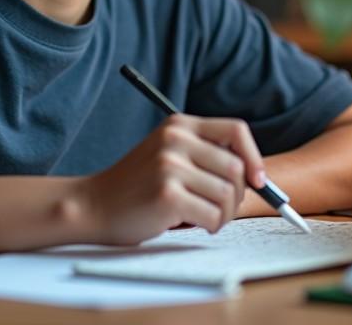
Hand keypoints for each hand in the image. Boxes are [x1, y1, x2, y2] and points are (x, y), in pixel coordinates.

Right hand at [78, 114, 265, 244]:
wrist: (93, 206)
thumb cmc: (136, 186)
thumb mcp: (168, 154)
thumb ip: (204, 154)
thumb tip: (256, 175)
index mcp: (179, 125)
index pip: (235, 131)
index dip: (253, 157)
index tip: (258, 180)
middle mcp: (176, 139)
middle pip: (236, 169)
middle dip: (237, 196)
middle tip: (220, 209)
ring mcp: (170, 166)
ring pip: (228, 195)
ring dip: (223, 214)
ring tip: (203, 217)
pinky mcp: (168, 195)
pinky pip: (213, 215)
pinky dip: (210, 225)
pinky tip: (191, 224)